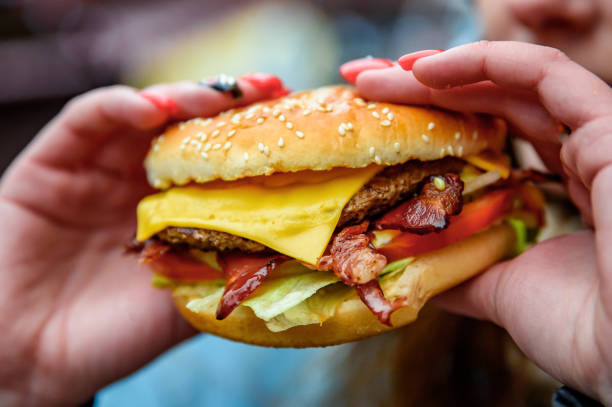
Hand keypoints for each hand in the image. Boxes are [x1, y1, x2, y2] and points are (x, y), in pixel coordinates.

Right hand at [0, 76, 284, 405]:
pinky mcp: (51, 165)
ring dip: (183, 98)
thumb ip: (228, 276)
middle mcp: (139, 183)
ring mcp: (96, 170)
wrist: (35, 363)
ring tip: (221, 96)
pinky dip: (118, 108)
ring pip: (144, 115)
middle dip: (228, 106)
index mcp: (174, 210)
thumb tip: (297, 253)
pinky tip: (151, 108)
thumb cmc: (113, 338)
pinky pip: (85, 121)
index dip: (253, 138)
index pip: (217, 160)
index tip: (293, 120)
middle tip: (268, 90)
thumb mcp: (186, 305)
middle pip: (187, 128)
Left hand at [354, 41, 611, 402]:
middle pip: (494, 100)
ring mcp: (598, 138)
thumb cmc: (586, 333)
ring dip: (442, 71)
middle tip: (366, 82)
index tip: (381, 113)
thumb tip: (415, 270)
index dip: (440, 114)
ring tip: (384, 75)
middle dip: (426, 87)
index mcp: (564, 185)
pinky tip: (427, 71)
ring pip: (512, 81)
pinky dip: (486, 62)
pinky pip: (545, 76)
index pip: (495, 130)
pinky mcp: (609, 131)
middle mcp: (582, 154)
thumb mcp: (502, 291)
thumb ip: (463, 270)